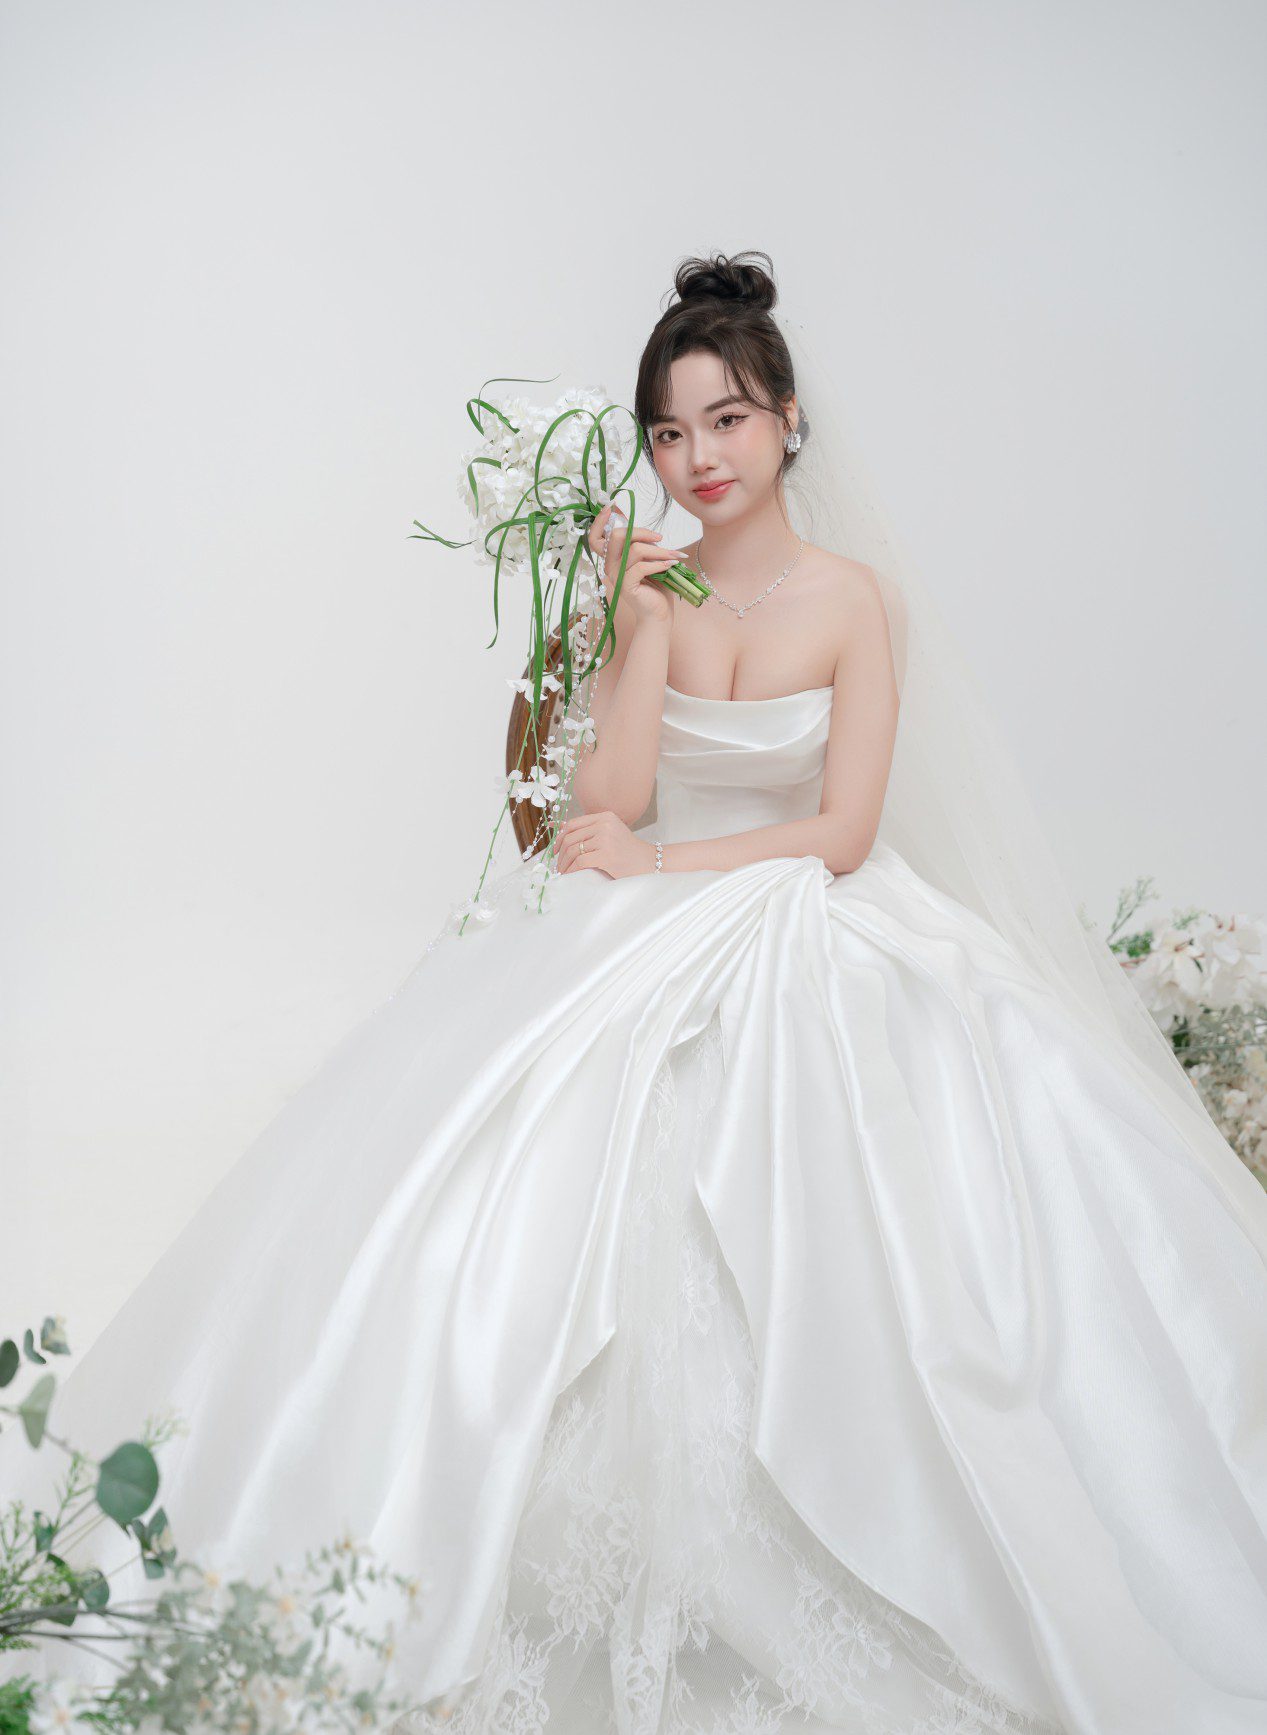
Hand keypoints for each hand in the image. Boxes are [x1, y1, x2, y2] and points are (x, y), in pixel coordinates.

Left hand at [554, 810, 656, 878]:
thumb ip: (588, 830)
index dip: (560, 838)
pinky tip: (569, 875)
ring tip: (563, 872)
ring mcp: (606, 839)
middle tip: (558, 865)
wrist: (649, 863)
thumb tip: (555, 827)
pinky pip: (579, 862)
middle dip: (560, 853)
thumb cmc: (627, 851)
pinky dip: (571, 870)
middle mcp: (605, 824)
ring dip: (564, 863)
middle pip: (570, 837)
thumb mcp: (609, 834)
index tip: (555, 851)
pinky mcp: (606, 855)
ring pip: (573, 850)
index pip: (573, 824)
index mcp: (605, 817)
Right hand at [587, 505, 685, 625]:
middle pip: (617, 536)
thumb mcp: (648, 561)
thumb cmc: (655, 587)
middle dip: (641, 532)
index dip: (600, 520)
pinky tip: (671, 565)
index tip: (611, 507)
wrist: (658, 614)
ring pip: (635, 550)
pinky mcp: (626, 586)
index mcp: (611, 558)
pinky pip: (641, 567)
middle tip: (660, 538)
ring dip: (659, 551)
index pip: (596, 536)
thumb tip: (643, 529)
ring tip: (674, 557)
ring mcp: (616, 577)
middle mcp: (610, 566)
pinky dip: (659, 564)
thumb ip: (641, 546)